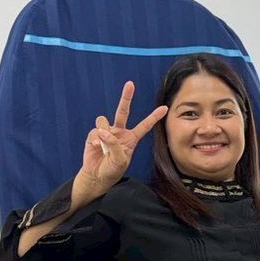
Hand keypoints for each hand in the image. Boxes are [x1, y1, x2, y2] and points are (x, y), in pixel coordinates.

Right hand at [76, 82, 167, 197]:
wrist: (96, 176)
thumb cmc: (112, 170)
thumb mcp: (120, 161)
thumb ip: (115, 145)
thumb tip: (103, 131)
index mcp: (131, 139)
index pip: (144, 126)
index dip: (154, 117)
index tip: (165, 108)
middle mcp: (120, 132)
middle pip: (123, 111)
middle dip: (126, 97)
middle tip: (130, 84)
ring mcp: (106, 132)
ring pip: (103, 121)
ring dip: (103, 131)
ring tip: (102, 145)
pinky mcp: (94, 134)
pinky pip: (95, 130)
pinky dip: (95, 139)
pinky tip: (96, 147)